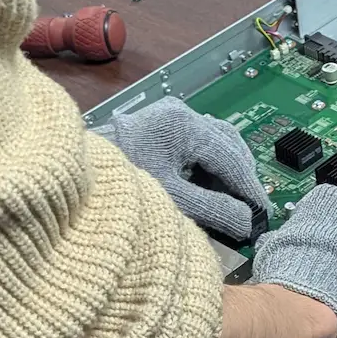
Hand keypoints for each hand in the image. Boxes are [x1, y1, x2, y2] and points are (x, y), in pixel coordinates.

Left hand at [93, 97, 271, 241]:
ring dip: (227, 173)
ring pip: (215, 145)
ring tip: (234, 202)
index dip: (249, 187)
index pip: (229, 157)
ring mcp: (170, 120)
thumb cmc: (117, 184)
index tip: (264, 212)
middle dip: (241, 178)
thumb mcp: (171, 199)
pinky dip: (210, 169)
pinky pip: (198, 147)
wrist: (72, 175)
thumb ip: (214, 209)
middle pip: (227, 145)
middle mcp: (180, 115)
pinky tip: (211, 191)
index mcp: (183, 124)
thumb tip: (247, 222)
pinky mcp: (161, 130)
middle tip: (252, 209)